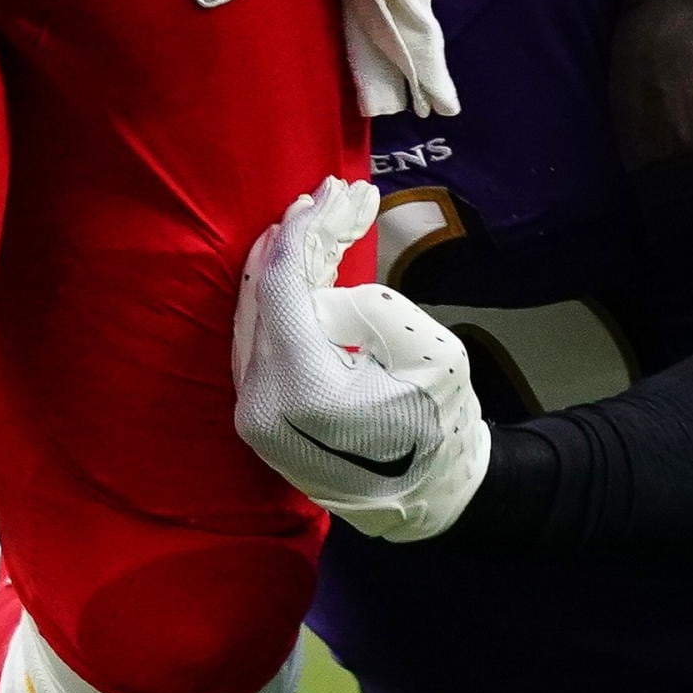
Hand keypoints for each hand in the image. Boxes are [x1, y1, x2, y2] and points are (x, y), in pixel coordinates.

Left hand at [232, 175, 485, 541]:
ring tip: (316, 218)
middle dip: (297, 240)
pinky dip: (279, 300)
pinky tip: (296, 264)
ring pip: (256, 315)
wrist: (430, 499)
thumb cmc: (441, 428)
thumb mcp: (431, 356)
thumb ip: (371, 308)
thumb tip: (320, 291)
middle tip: (329, 195)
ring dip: (285, 265)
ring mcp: (251, 413)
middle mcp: (261, 404)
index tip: (323, 193)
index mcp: (304, 392)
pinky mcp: (255, 415)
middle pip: (265, 297)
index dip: (302, 233)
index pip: (283, 289)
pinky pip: (259, 340)